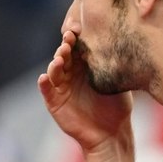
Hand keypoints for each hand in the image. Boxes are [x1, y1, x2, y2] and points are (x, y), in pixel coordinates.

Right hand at [38, 31, 133, 151]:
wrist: (111, 133)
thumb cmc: (118, 107)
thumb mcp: (118, 82)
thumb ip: (113, 64)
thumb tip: (118, 41)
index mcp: (86, 66)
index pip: (78, 47)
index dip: (76, 37)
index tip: (78, 28)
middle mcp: (72, 73)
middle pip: (64, 55)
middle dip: (65, 46)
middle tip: (69, 38)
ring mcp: (62, 86)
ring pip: (54, 70)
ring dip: (55, 62)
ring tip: (60, 59)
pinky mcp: (54, 101)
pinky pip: (47, 89)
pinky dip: (44, 83)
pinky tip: (44, 78)